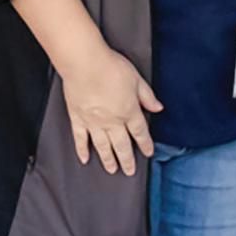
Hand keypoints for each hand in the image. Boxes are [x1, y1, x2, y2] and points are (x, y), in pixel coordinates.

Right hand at [59, 42, 162, 176]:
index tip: (148, 153)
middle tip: (130, 171)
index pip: (140, 133)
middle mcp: (112, 122)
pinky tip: (85, 159)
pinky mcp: (78, 118)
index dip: (145, 144)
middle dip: (127, 160)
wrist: (85, 63)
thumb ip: (147, 96)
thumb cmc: (110, 67)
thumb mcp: (136, 79)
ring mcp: (94, 123)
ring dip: (108, 160)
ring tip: (112, 170)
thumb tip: (158, 108)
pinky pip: (80, 139)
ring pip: (103, 146)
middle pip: (122, 145)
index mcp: (129, 112)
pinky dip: (82, 150)